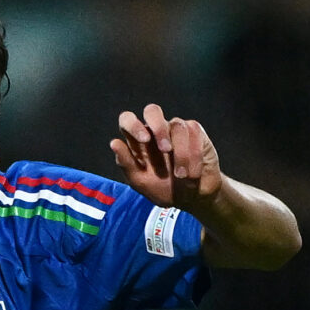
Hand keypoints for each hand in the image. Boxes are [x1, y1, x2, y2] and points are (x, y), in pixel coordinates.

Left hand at [110, 105, 224, 208]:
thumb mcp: (140, 181)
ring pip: (177, 126)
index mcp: (137, 142)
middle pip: (152, 110)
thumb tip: (114, 143)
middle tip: (166, 150)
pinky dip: (194, 155)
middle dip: (159, 127)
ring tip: (181, 176)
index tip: (144, 140)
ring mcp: (175, 130)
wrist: (191, 199)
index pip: (128, 120)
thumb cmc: (162, 189)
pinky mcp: (195, 132)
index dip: (133, 124)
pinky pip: (194, 133)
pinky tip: (192, 173)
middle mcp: (155, 132)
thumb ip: (126, 163)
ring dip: (181, 154)